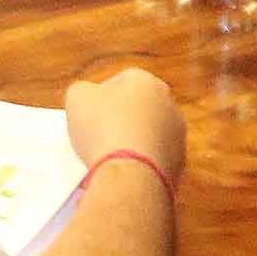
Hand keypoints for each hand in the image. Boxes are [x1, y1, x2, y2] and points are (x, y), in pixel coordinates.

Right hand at [60, 67, 184, 185]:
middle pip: (139, 108)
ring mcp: (177, 136)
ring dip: (132, 142)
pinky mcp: (179, 165)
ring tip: (108, 156)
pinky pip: (153, 160)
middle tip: (98, 133)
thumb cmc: (103, 129)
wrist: (130, 174)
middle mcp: (169, 105)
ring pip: (148, 135)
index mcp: (147, 81)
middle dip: (121, 118)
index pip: (121, 81)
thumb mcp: (77, 98)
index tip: (89, 111)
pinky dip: (140, 164)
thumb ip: (82, 90)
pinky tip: (123, 170)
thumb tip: (87, 97)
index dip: (101, 96)